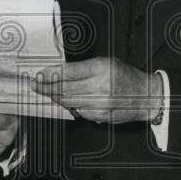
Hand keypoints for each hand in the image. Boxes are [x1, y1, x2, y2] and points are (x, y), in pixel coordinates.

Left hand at [32, 57, 162, 124]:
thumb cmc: (125, 77)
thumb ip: (83, 68)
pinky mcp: (99, 116)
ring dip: (54, 97)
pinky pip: (77, 111)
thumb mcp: (105, 63)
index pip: (67, 72)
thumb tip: (57, 73)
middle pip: (64, 89)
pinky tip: (64, 100)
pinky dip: (68, 105)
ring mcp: (99, 104)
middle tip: (36, 85)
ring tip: (46, 92)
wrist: (145, 96)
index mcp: (100, 68)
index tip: (39, 75)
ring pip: (67, 102)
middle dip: (46, 87)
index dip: (49, 74)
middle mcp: (99, 86)